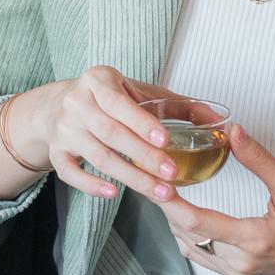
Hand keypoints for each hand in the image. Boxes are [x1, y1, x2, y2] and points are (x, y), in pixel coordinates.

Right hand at [19, 66, 206, 203]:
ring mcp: (64, 129)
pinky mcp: (57, 152)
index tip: (166, 140)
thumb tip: (218, 120)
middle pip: (111, 133)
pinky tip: (113, 193)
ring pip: (97, 156)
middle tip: (171, 174)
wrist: (58, 105)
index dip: (142, 123)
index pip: (120, 103)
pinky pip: (70, 173)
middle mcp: (77, 103)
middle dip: (143, 156)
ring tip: (160, 192)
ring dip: (130, 176)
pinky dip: (90, 185)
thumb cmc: (108, 98)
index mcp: (97, 80)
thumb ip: (178, 105)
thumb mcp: (139, 91)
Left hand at [158, 122, 274, 274]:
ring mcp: (240, 273)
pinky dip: (190, 234)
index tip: (153, 182)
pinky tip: (185, 213)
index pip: (198, 222)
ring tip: (164, 190)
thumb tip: (234, 131)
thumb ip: (260, 160)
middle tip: (151, 176)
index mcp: (255, 241)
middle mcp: (242, 263)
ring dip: (176, 222)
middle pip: (188, 234)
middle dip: (167, 207)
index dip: (170, 202)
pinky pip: (203, 256)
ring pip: (192, 248)